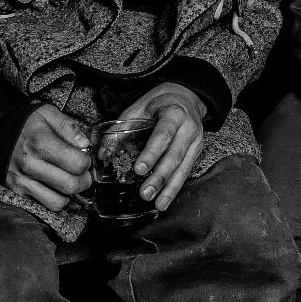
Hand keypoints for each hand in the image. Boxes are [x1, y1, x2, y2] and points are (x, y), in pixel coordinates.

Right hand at [7, 104, 94, 212]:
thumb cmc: (24, 124)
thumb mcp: (47, 113)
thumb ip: (68, 127)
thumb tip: (85, 144)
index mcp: (41, 142)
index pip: (77, 163)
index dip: (87, 162)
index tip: (84, 157)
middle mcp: (31, 164)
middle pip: (71, 185)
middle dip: (84, 180)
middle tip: (82, 172)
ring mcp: (23, 180)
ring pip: (59, 201)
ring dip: (69, 193)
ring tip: (68, 180)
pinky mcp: (17, 191)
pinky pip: (45, 205)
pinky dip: (55, 199)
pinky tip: (55, 186)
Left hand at [115, 83, 207, 211]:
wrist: (187, 97)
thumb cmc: (159, 102)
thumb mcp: (140, 107)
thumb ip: (122, 128)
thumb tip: (103, 154)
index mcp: (174, 113)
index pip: (163, 135)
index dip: (152, 153)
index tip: (139, 169)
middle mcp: (188, 129)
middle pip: (175, 155)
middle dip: (160, 177)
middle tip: (145, 193)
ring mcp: (195, 142)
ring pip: (183, 168)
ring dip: (169, 188)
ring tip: (157, 204)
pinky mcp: (196, 152)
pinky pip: (186, 172)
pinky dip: (175, 188)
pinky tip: (165, 201)